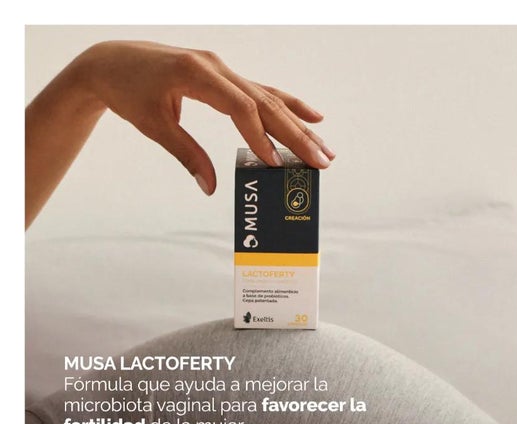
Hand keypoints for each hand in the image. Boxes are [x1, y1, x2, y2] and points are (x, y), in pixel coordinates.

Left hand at [75, 41, 335, 194]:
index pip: (240, 107)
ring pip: (270, 97)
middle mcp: (216, 67)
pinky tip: (310, 114)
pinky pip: (261, 91)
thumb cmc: (127, 91)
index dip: (261, 136)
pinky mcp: (224, 77)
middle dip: (296, 133)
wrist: (111, 63)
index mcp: (197, 74)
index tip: (276, 163)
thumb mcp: (153, 126)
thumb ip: (186, 153)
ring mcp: (223, 70)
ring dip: (298, 123)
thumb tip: (211, 186)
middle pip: (265, 102)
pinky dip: (286, 105)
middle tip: (321, 159)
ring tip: (323, 145)